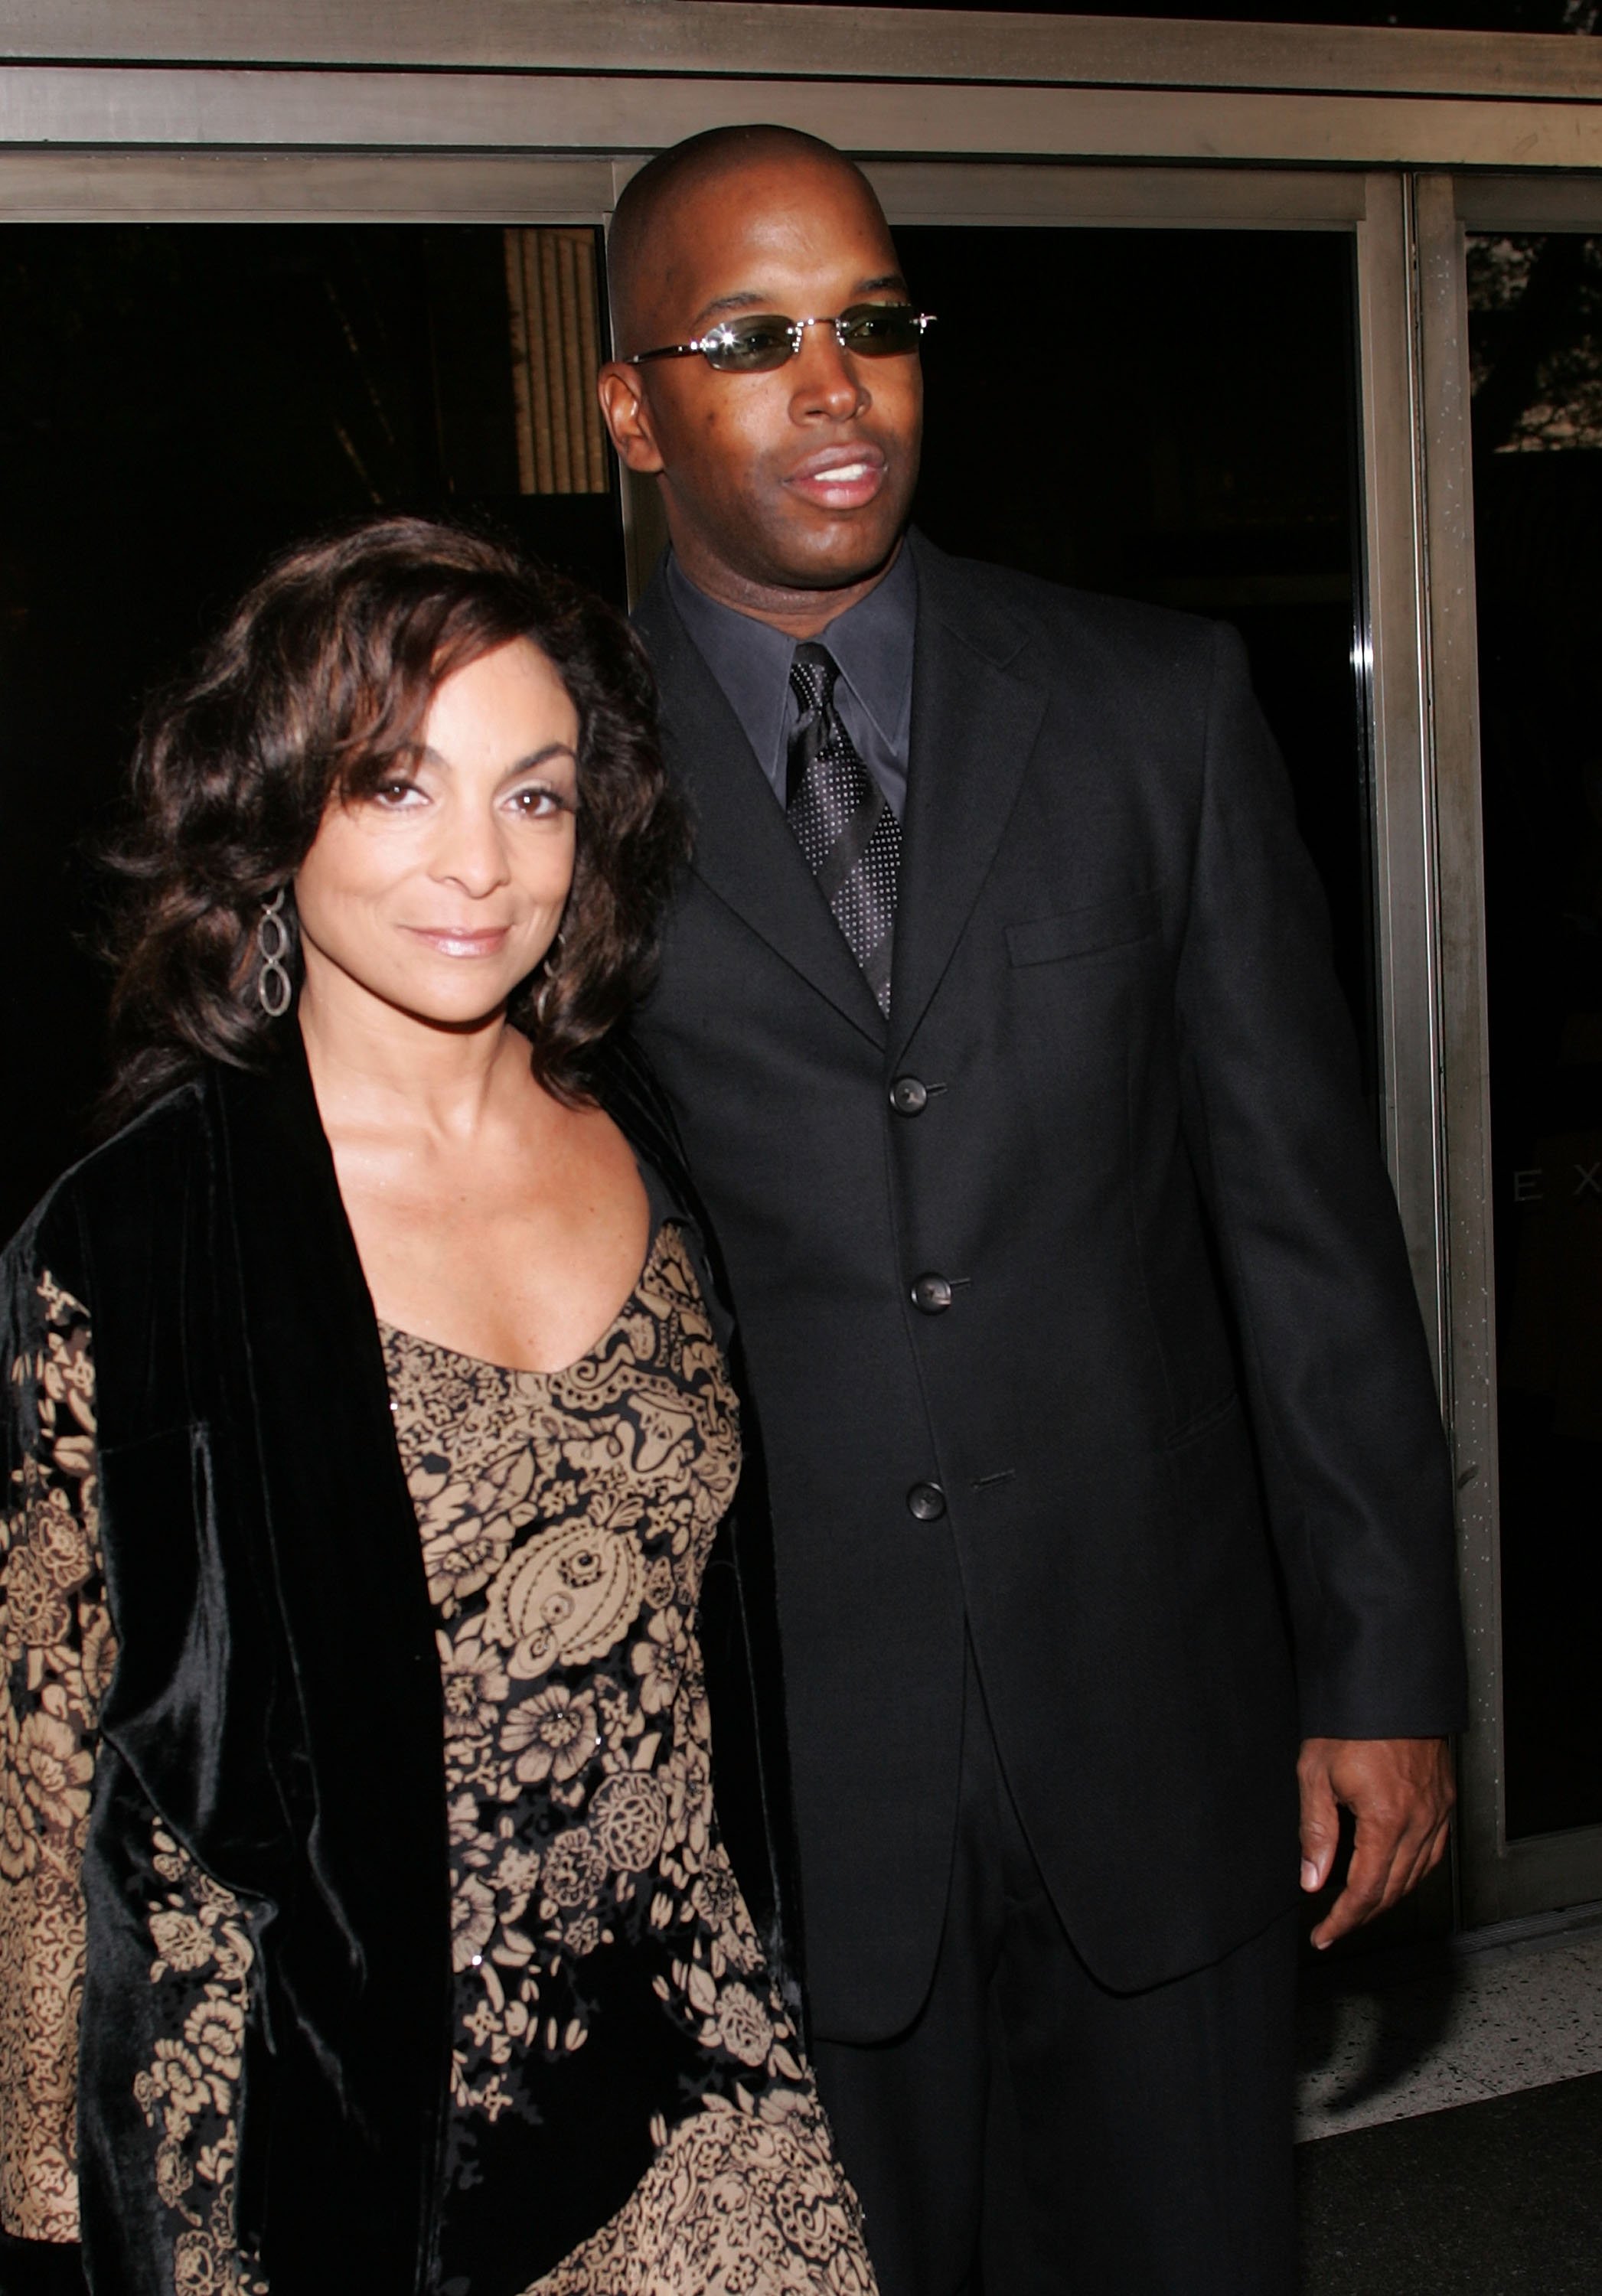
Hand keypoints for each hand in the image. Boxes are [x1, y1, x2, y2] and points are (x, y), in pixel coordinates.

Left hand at [1297, 1735, 1454, 1948]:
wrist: (1389, 1687)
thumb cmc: (1349, 1723)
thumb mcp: (1316, 1773)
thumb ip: (1315, 1831)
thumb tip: (1312, 1880)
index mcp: (1386, 1819)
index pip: (1366, 1891)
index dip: (1343, 1920)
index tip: (1324, 1935)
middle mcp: (1420, 1821)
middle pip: (1394, 1890)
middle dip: (1363, 1916)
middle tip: (1335, 1927)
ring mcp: (1438, 1811)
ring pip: (1418, 1876)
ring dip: (1388, 1898)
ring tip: (1359, 1908)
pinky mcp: (1446, 1800)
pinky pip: (1434, 1852)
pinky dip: (1413, 1873)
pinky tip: (1396, 1874)